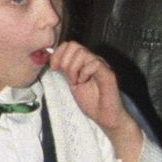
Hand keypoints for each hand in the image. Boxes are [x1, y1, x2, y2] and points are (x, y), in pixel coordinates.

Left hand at [49, 40, 142, 161]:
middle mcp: (93, 60)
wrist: (105, 116)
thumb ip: (65, 70)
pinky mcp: (108, 73)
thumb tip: (53, 59)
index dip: (58, 54)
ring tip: (76, 82)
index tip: (54, 68)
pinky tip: (84, 82)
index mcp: (84, 61)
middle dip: (65, 61)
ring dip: (73, 68)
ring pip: (82, 53)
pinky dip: (84, 73)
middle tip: (68, 78)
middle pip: (73, 45)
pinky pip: (94, 63)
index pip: (69, 45)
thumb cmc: (91, 102)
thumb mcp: (72, 83)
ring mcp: (101, 65)